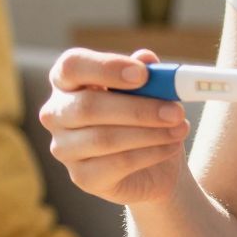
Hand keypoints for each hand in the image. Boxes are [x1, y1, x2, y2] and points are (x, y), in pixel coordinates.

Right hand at [39, 47, 190, 207]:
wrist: (155, 165)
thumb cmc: (145, 117)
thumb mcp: (151, 90)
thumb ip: (147, 74)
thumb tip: (146, 58)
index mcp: (67, 81)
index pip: (72, 65)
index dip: (106, 68)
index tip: (143, 74)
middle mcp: (56, 113)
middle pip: (87, 106)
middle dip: (138, 108)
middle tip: (176, 110)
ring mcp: (64, 148)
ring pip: (104, 138)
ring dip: (150, 133)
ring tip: (180, 128)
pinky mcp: (81, 177)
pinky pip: (116, 164)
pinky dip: (150, 154)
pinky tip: (171, 147)